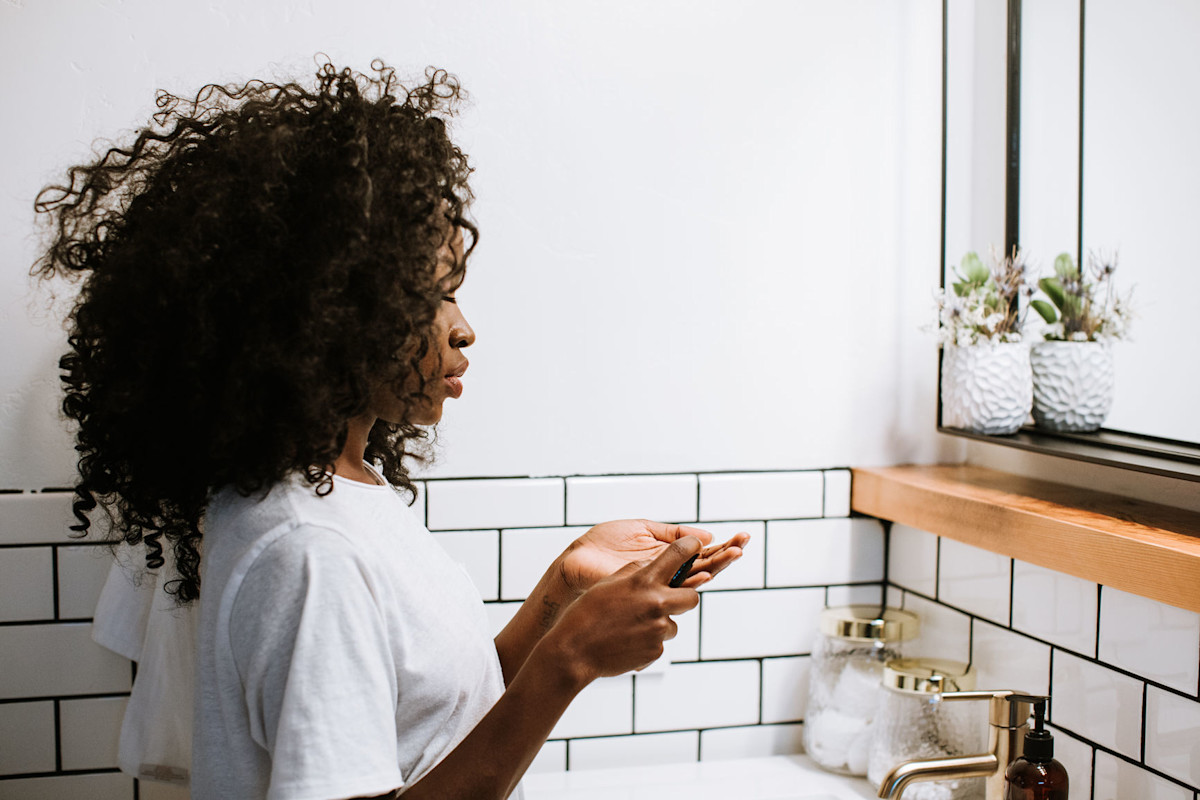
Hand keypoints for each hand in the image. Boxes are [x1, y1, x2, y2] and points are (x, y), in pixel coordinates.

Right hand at [545, 536, 703, 683]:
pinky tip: (626, 641)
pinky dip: (647, 642)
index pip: (678, 555)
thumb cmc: (587, 613)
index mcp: (643, 581)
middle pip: (692, 598)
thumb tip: (654, 565)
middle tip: (666, 601)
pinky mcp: (656, 650)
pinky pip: (660, 643)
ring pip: (672, 624)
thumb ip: (636, 572)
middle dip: (683, 599)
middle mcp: (656, 603)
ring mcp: (658, 629)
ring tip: (630, 627)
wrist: (575, 650)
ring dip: (659, 624)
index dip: (690, 546)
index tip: (695, 545)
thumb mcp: (609, 582)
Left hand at [560, 519, 749, 596]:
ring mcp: (657, 592)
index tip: (742, 538)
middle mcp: (666, 578)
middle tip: (742, 546)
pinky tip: (702, 573)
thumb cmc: (603, 545)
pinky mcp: (646, 602)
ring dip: (713, 569)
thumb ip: (672, 535)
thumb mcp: (641, 531)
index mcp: (666, 560)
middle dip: (724, 557)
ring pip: (693, 584)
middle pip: (704, 570)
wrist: (575, 564)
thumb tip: (705, 536)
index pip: (702, 556)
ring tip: (731, 555)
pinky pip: (673, 597)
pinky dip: (690, 584)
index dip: (722, 548)